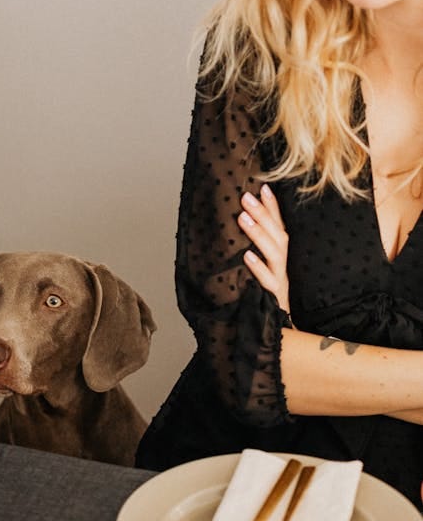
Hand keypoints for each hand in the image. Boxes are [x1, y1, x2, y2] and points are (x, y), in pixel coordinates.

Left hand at [238, 184, 290, 314]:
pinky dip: (258, 268)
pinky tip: (246, 256)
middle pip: (278, 236)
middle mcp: (283, 267)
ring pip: (275, 254)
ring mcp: (280, 282)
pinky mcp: (275, 299)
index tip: (263, 187)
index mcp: (280, 259)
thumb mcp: (260, 275)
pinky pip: (268, 282)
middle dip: (263, 214)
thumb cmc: (263, 301)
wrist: (276, 334)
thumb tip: (237, 233)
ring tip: (243, 218)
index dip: (273, 208)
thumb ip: (254, 255)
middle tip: (245, 196)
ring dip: (259, 234)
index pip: (279, 228)